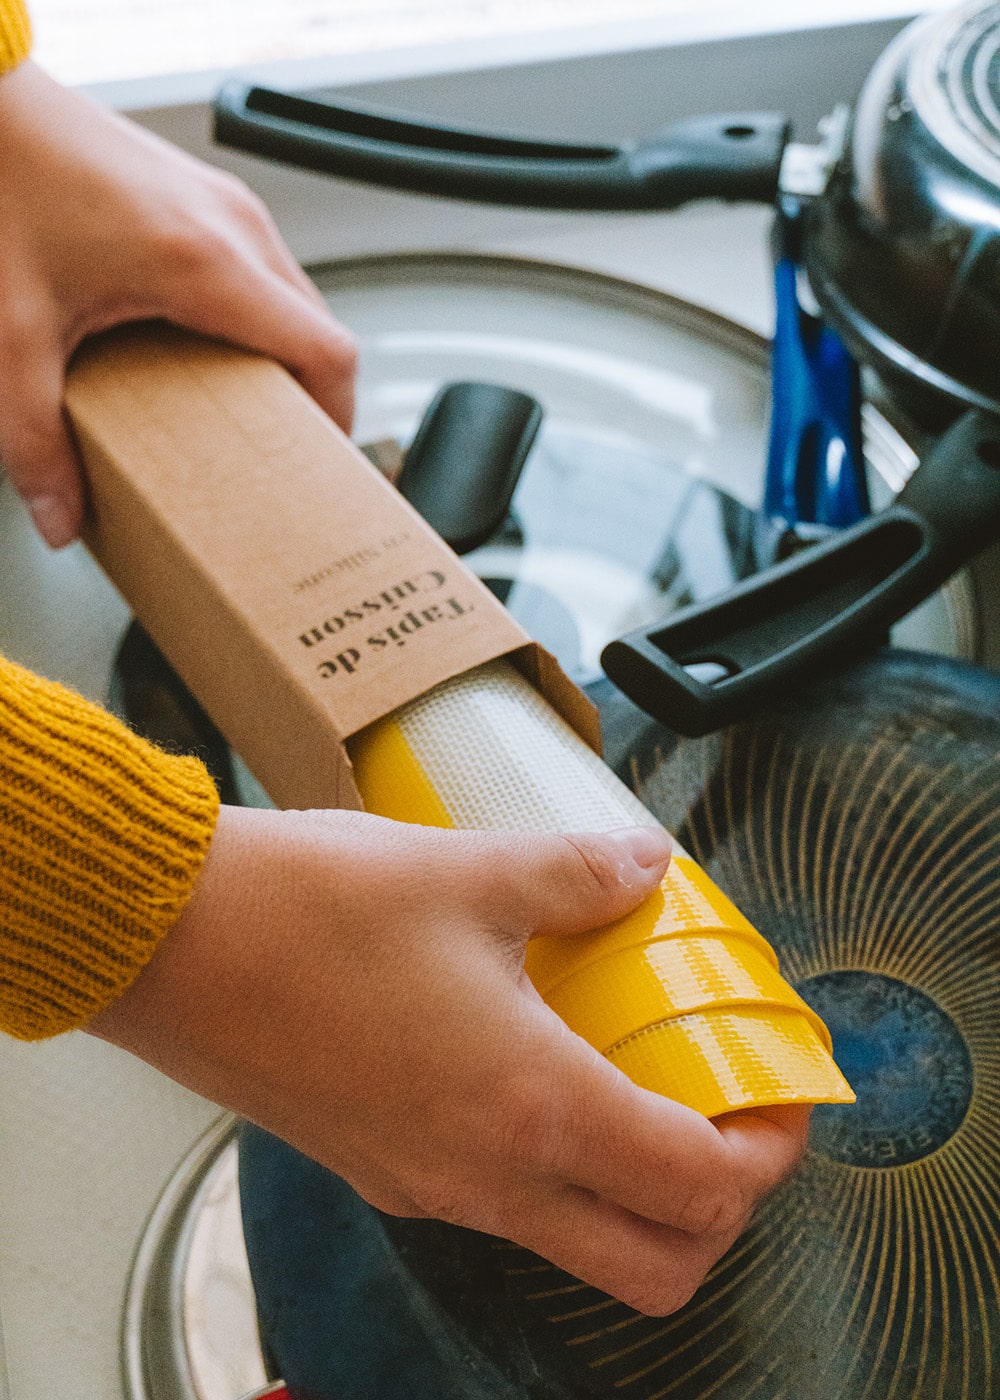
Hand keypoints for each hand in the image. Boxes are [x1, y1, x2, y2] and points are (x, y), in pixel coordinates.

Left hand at [0, 62, 356, 547]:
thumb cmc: (4, 180)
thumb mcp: (13, 334)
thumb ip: (33, 440)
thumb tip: (58, 512)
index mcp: (209, 262)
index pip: (327, 353)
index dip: (340, 419)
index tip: (320, 462)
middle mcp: (236, 226)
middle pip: (319, 332)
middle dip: (305, 397)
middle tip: (272, 448)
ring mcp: (229, 204)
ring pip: (295, 301)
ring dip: (280, 356)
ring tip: (237, 403)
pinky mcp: (210, 196)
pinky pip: (265, 273)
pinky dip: (257, 320)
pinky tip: (205, 348)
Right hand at [88, 808, 808, 1314]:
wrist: (167, 943)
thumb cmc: (307, 910)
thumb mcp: (471, 871)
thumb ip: (581, 873)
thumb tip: (647, 865)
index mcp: (529, 1105)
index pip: (698, 1189)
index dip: (768, 1152)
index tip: (779, 1095)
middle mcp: (484, 1174)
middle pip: (655, 1266)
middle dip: (718, 1211)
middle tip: (726, 1114)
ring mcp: (426, 1185)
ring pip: (577, 1242)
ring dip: (634, 1185)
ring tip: (637, 1074)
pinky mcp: (380, 1166)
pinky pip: (502, 1202)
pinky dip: (554, 1161)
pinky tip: (537, 1056)